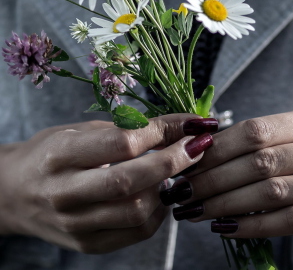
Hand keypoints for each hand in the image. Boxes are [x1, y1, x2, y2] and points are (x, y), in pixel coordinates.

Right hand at [0, 115, 212, 253]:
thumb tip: (177, 127)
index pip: (121, 143)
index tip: (191, 123)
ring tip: (176, 169)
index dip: (162, 132)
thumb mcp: (78, 130)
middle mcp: (65, 193)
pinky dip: (158, 213)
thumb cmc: (50, 153)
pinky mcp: (87, 244)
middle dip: (175, 161)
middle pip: (132, 181)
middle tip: (198, 146)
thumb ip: (124, 130)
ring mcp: (75, 224)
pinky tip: (161, 194)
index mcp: (60, 155)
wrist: (13, 192)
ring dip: (168, 188)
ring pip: (138, 211)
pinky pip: (135, 233)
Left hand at [160, 110, 292, 248]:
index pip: (255, 130)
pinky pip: (288, 222)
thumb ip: (256, 143)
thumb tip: (199, 146)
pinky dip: (252, 225)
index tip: (186, 162)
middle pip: (259, 161)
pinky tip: (224, 228)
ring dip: (225, 203)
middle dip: (214, 178)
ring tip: (194, 211)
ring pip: (270, 192)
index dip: (218, 147)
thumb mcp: (288, 143)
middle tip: (182, 191)